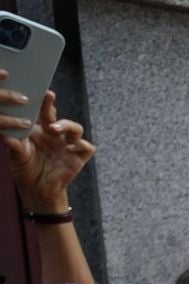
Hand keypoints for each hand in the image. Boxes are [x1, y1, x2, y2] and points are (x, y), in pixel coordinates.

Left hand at [0, 82, 94, 213]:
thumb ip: (14, 146)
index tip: (40, 93)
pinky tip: (70, 147)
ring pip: (75, 128)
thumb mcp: (17, 157)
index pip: (41, 112)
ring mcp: (69, 144)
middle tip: (48, 99)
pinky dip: (79, 144)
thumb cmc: (26, 170)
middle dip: (53, 107)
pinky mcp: (79, 156)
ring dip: (67, 125)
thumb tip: (7, 136)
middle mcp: (56, 134)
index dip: (42, 102)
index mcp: (39, 130)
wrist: (38, 190)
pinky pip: (85, 146)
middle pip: (57, 116)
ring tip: (55, 129)